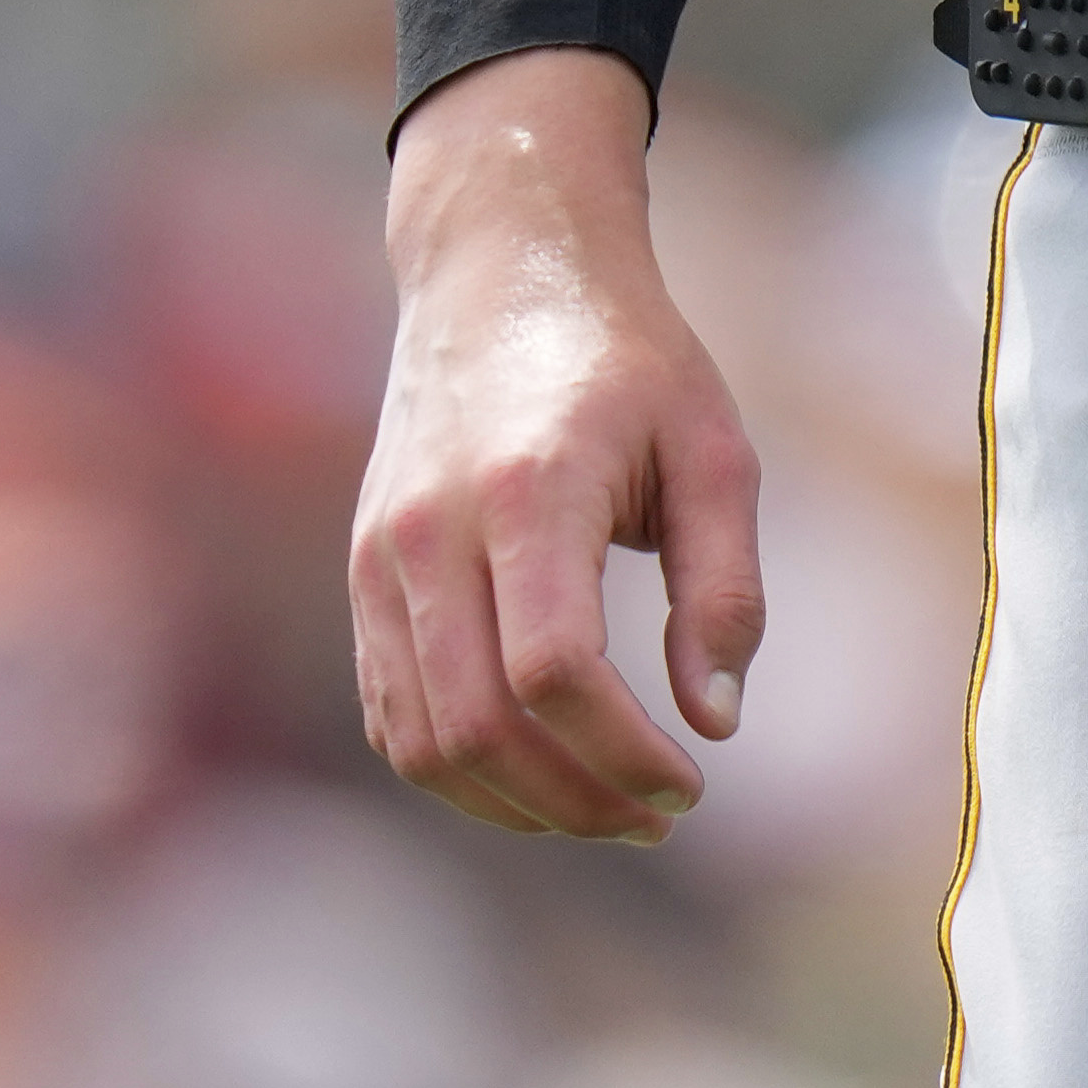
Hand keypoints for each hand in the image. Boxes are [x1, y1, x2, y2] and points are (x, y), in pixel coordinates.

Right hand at [351, 50, 763, 842]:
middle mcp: (432, 531)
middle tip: (660, 816)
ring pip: (422, 742)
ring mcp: (381, 558)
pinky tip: (542, 771)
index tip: (694, 781)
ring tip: (608, 808)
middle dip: (577, 800)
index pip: (553, 670)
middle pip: (479, 727)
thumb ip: (725, 587)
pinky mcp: (363, 576)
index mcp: (529, 490)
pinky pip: (393, 714)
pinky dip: (463, 769)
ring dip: (518, 804)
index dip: (623, 754)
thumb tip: (716, 721)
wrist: (499, 271)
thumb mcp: (714, 450)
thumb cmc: (627, 360)